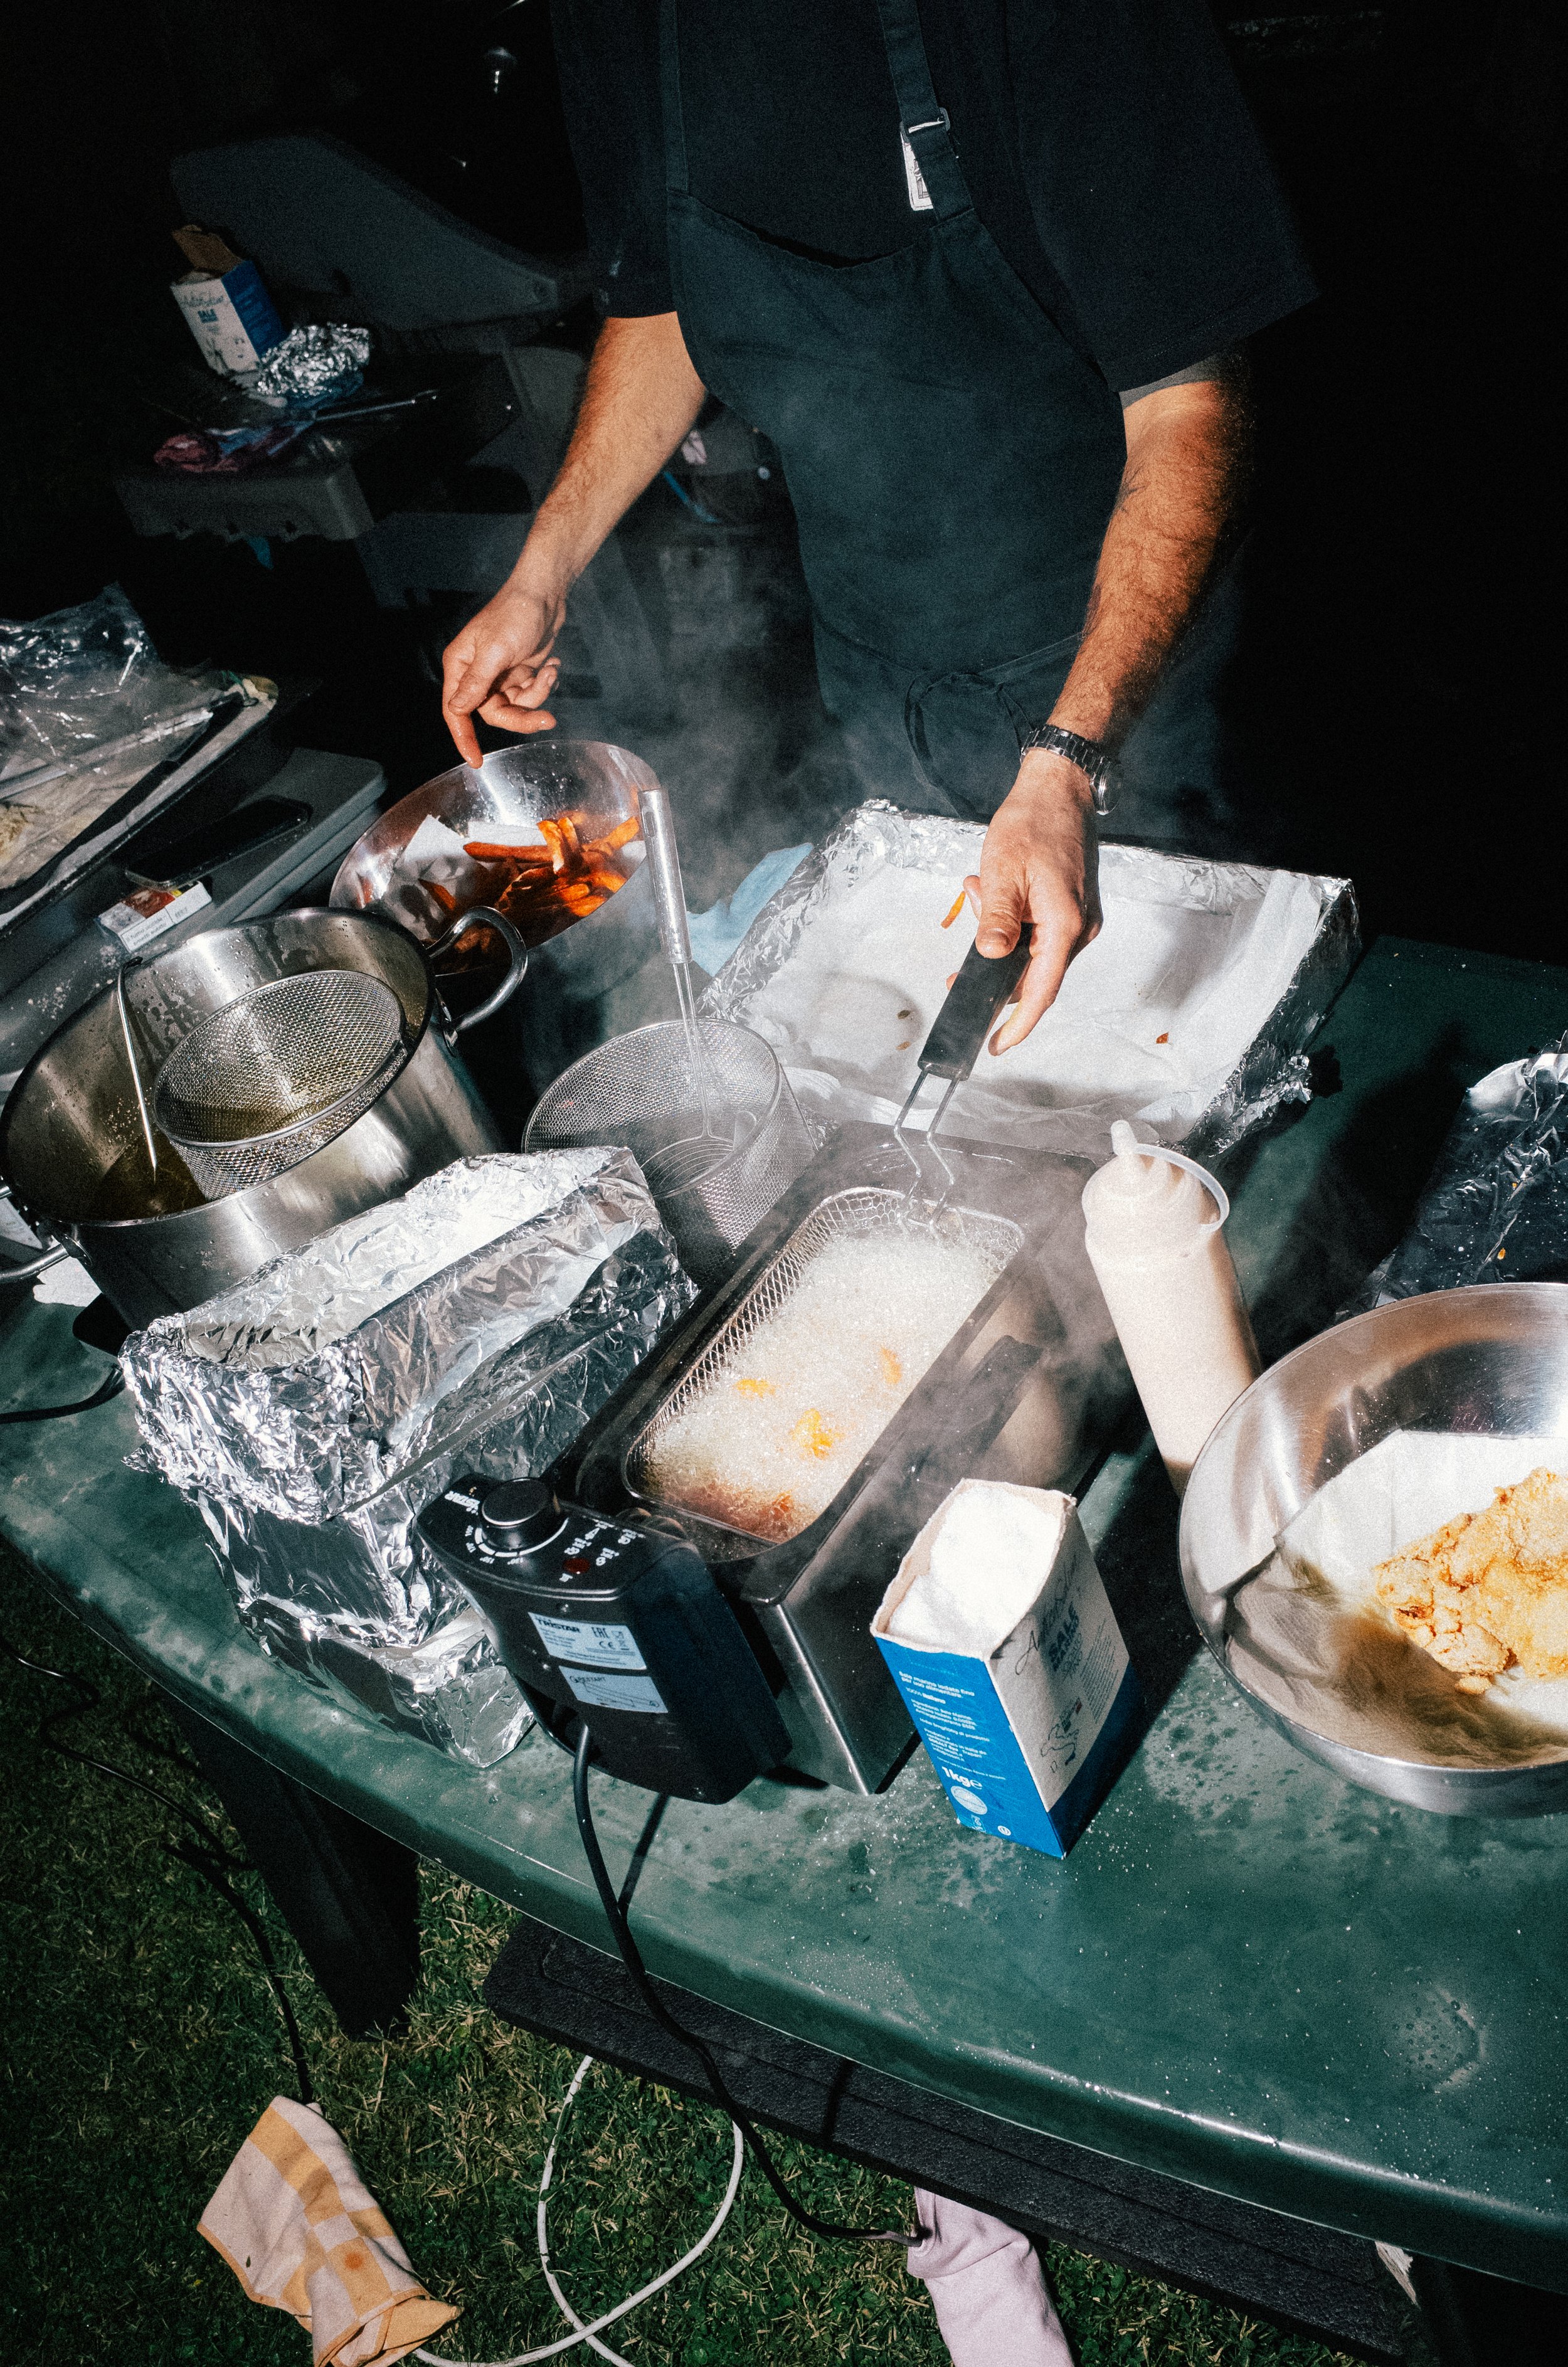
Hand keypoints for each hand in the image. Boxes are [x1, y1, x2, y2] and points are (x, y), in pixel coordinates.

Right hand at [440, 578, 567, 765]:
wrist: (545, 593)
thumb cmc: (515, 615)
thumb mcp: (495, 651)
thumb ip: (476, 683)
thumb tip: (456, 710)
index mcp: (460, 667)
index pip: (455, 711)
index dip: (464, 738)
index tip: (476, 762)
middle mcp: (476, 673)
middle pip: (494, 714)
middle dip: (523, 716)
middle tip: (548, 719)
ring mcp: (500, 675)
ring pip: (516, 707)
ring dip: (537, 695)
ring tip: (549, 671)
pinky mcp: (520, 672)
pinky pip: (530, 695)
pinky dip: (544, 683)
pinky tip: (552, 665)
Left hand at [964, 749, 1101, 1052]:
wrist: (1061, 788)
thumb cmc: (1035, 822)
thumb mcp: (1003, 871)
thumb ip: (996, 920)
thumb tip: (989, 957)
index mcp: (1066, 926)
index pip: (1041, 992)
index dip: (1017, 1024)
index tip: (995, 1046)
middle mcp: (1078, 929)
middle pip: (1032, 975)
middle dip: (992, 970)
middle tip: (960, 966)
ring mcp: (1077, 919)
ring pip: (1029, 952)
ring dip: (997, 935)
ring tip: (979, 890)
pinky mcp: (1069, 909)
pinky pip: (1035, 932)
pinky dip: (1009, 920)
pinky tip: (989, 888)